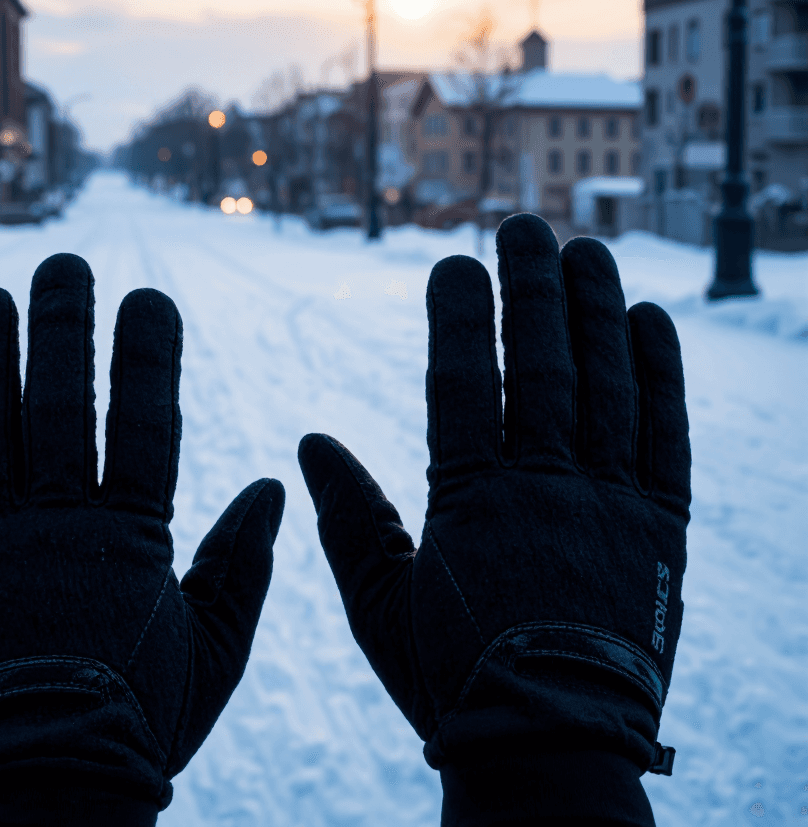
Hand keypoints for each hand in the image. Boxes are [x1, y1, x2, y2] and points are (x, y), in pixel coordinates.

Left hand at [0, 254, 283, 824]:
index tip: (150, 297)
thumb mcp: (215, 644)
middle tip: (63, 262)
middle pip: (60, 402)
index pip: (145, 419)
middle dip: (63, 326)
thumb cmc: (142, 715)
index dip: (148, 354)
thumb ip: (243, 561)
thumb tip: (276, 485)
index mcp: (131, 535)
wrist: (47, 786)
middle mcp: (58, 522)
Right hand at [298, 215, 689, 825]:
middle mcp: (546, 489)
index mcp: (472, 503)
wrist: (552, 751)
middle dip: (532, 288)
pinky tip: (649, 319)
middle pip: (541, 366)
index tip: (456, 261)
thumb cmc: (454, 677)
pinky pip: (667, 438)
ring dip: (595, 310)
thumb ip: (348, 517)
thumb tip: (310, 441)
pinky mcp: (661, 529)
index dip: (461, 316)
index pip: (463, 384)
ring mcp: (611, 505)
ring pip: (606, 386)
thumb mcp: (380, 604)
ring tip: (586, 247)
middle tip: (525, 225)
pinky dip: (661, 375)